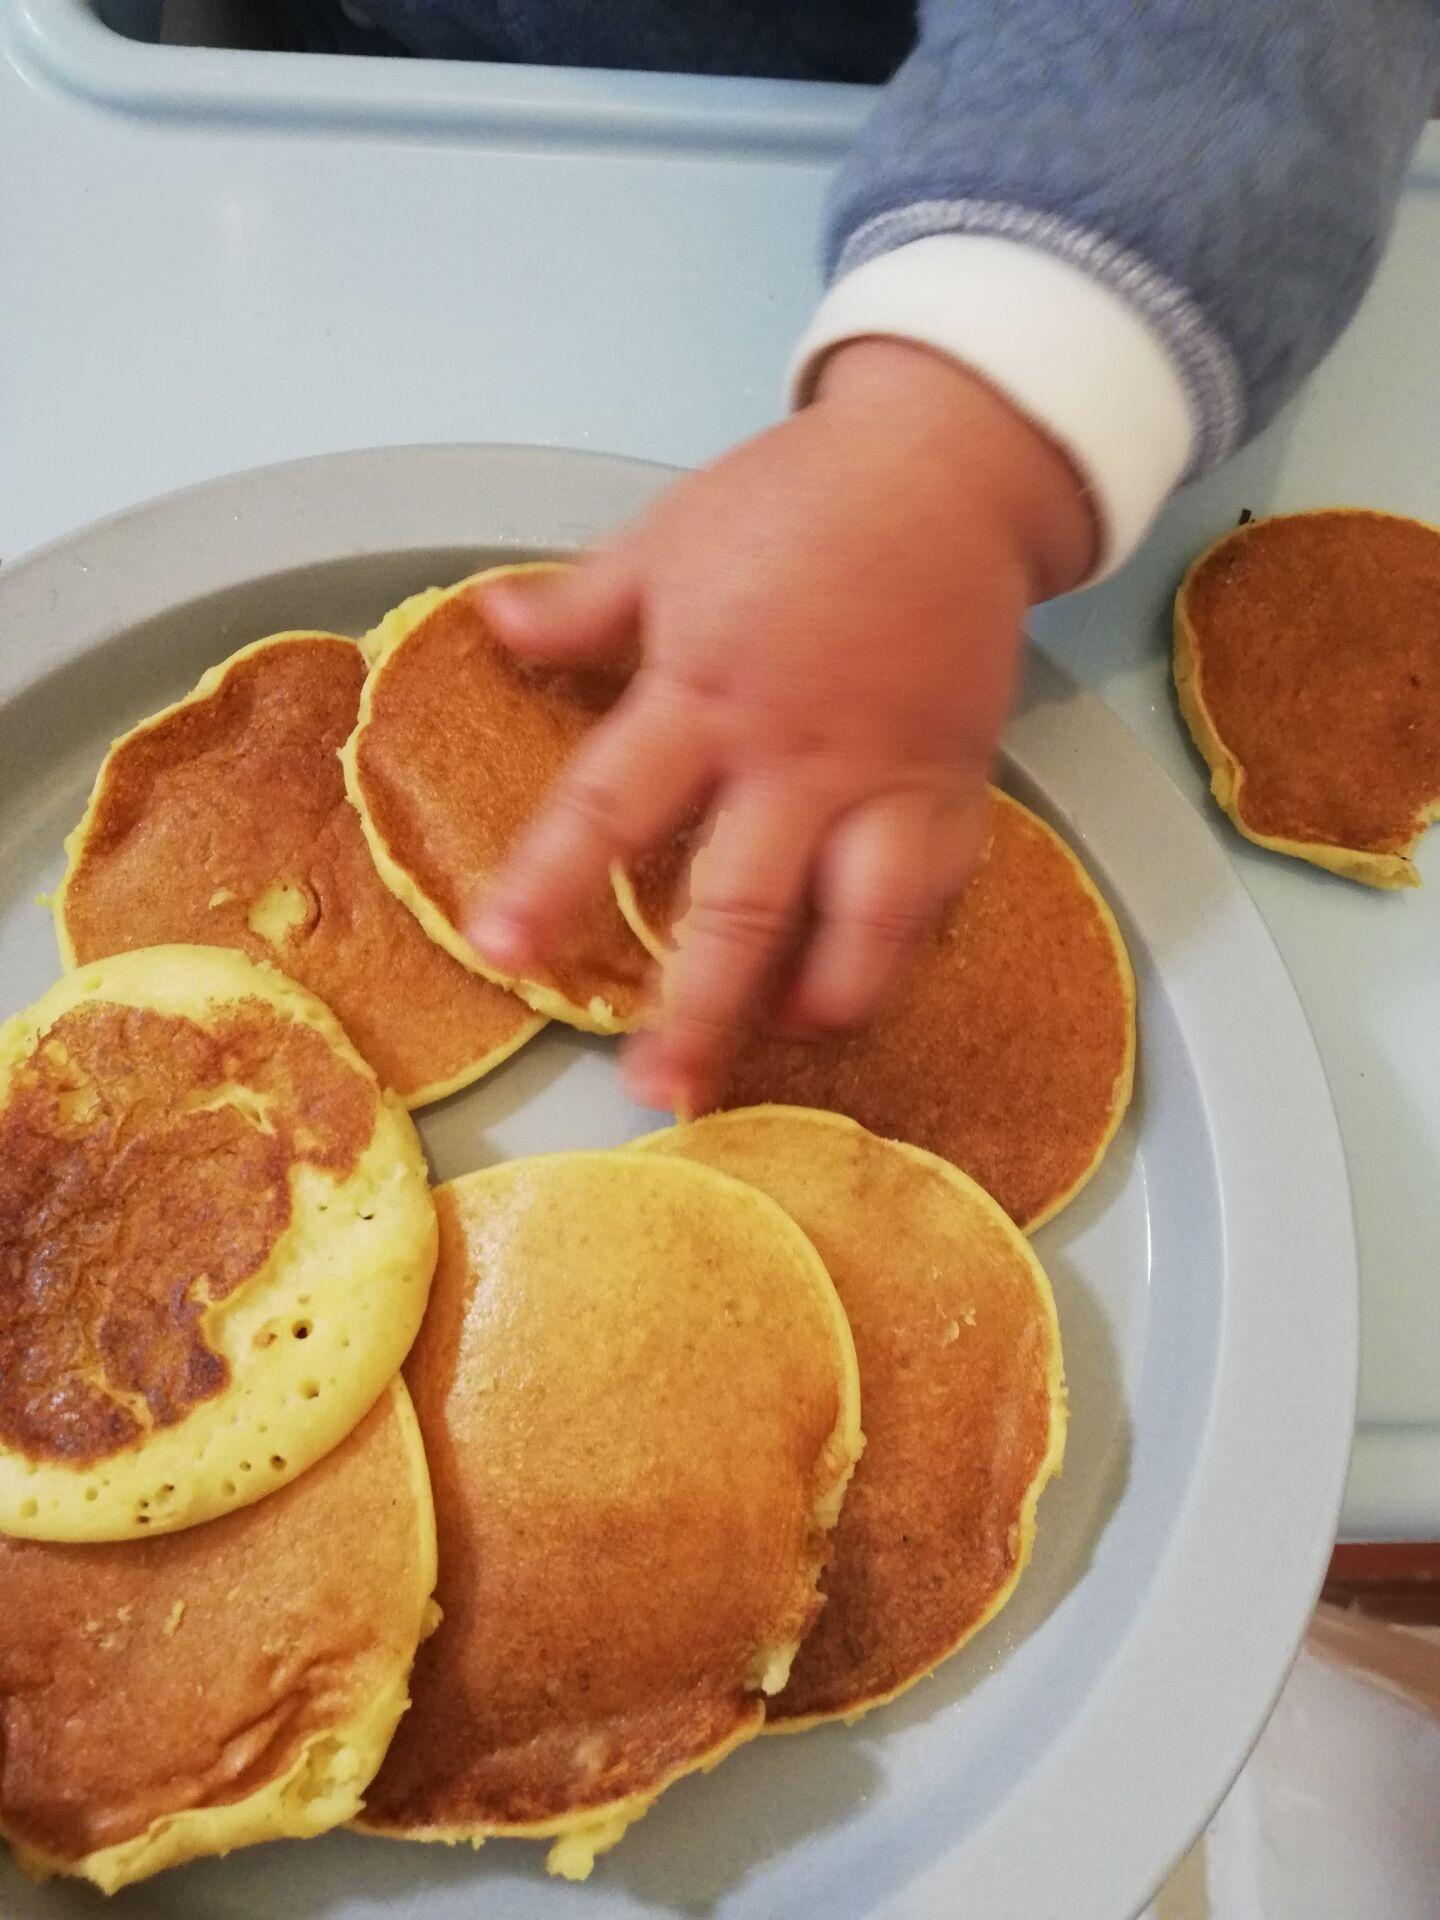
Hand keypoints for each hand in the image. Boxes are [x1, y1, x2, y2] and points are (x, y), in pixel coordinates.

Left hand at [468, 339, 1094, 1110]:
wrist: (952, 471)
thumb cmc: (801, 498)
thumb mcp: (670, 535)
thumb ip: (582, 602)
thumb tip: (487, 625)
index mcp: (705, 694)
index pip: (609, 809)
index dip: (549, 888)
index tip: (502, 953)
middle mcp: (796, 759)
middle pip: (739, 910)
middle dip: (697, 1010)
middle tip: (658, 1089)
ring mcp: (885, 784)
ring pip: (858, 929)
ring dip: (817, 1003)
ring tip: (778, 1047)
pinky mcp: (956, 792)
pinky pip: (931, 899)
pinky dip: (894, 951)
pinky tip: (857, 981)